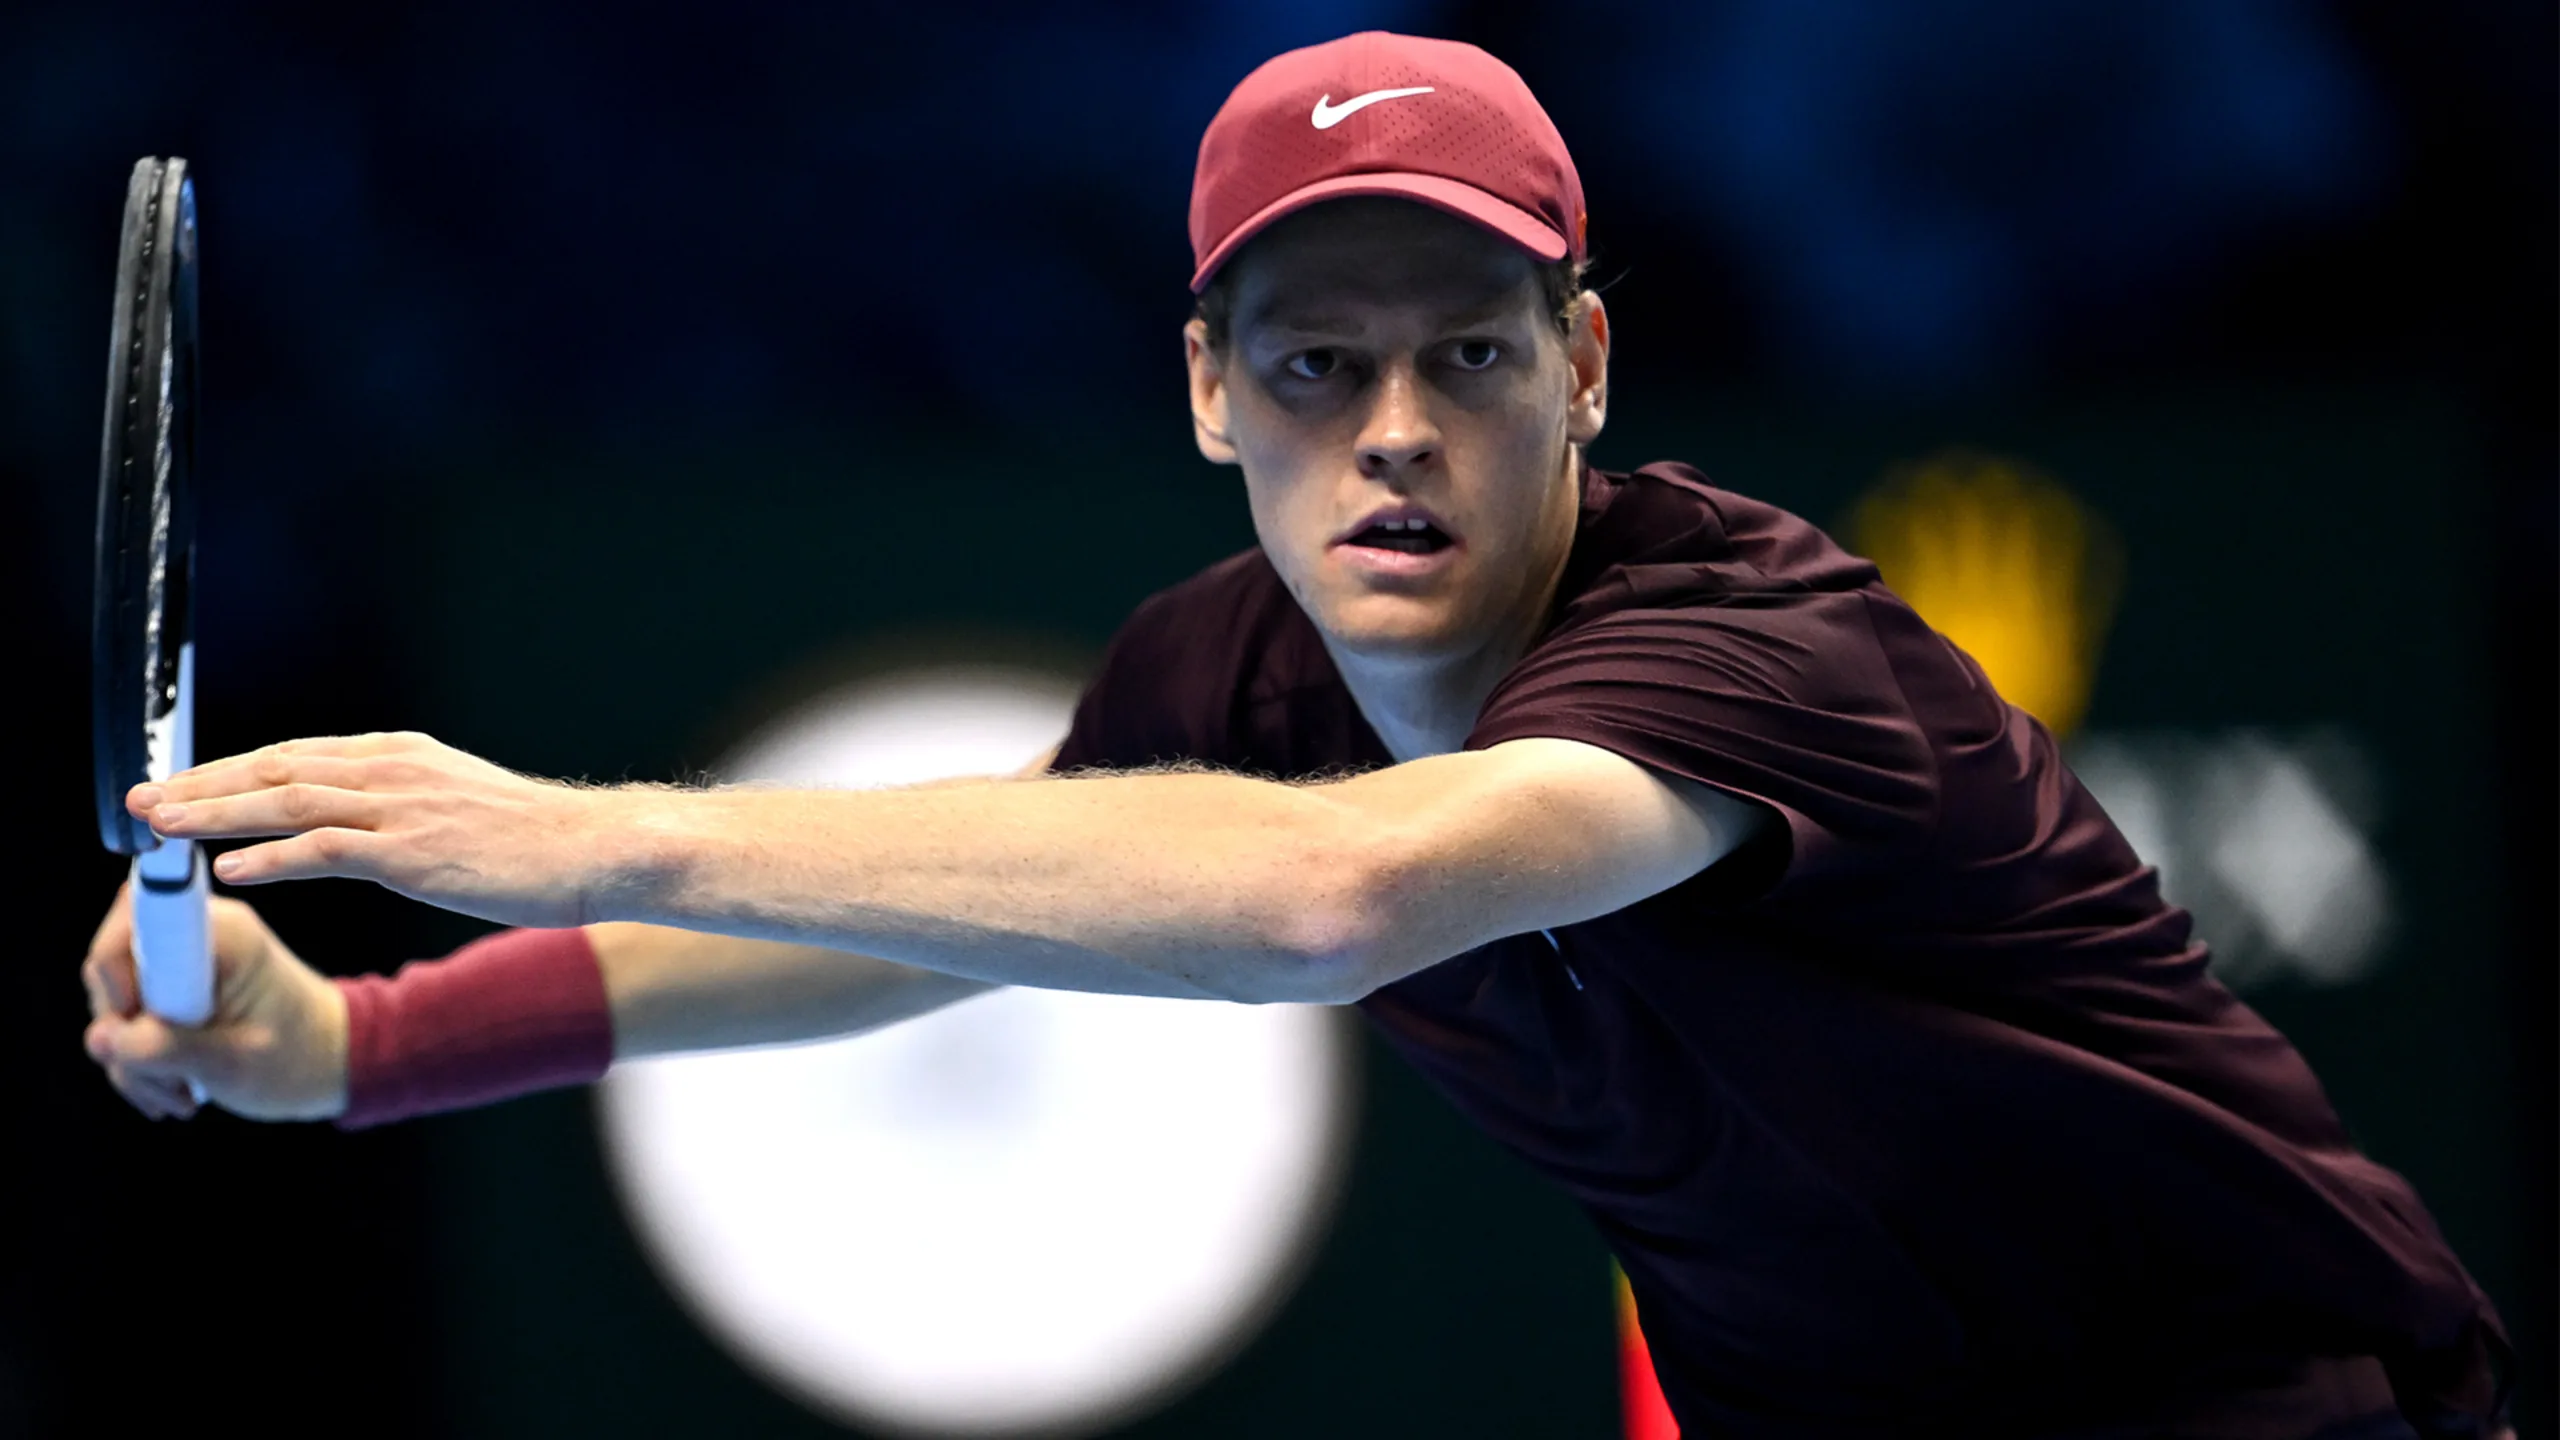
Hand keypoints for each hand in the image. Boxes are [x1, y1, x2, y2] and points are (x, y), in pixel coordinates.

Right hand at [82, 886, 347, 1120]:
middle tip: (170, 1087)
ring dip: (134, 1061)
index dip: (115, 972)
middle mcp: (196, 934)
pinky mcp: (174, 989)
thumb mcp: (231, 1063)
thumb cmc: (296, 1058)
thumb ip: (164, 1048)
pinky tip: (175, 1093)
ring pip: (114, 1003)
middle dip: (124, 1036)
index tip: (134, 1020)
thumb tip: (100, 1039)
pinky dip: (141, 1063)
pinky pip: (128, 1021)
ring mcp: (181, 962)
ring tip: (181, 1100)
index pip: (135, 916)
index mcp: (223, 933)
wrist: (330, 1064)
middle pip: (110, 969)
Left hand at [127, 731, 627, 928]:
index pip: (295, 755)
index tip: (179, 784)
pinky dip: (268, 858)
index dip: (229, 770)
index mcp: (401, 756)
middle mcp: (393, 771)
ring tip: (159, 830)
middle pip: (275, 768)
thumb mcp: (462, 806)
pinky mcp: (413, 852)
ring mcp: (402, 810)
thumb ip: (406, 807)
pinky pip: (323, 849)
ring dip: (214, 814)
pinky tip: (229, 872)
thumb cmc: (539, 841)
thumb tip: (365, 827)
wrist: (597, 851)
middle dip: (200, 785)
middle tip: (140, 801)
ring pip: (286, 801)